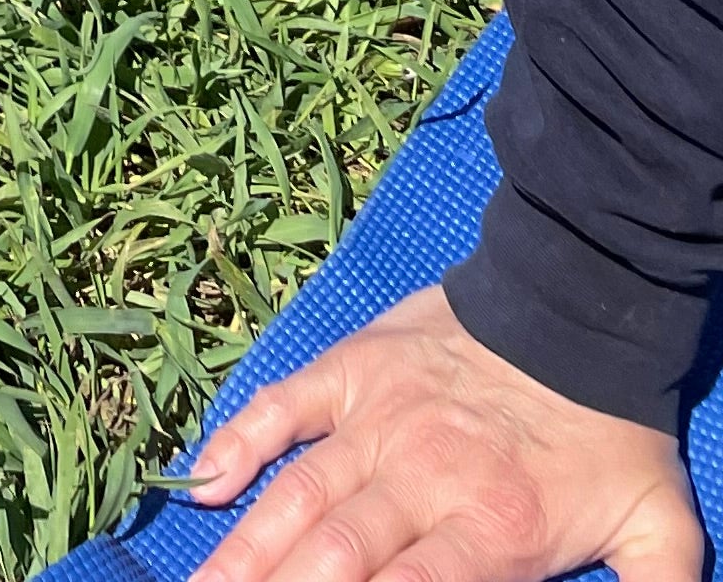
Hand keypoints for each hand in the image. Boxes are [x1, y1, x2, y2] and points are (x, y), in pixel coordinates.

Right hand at [187, 287, 703, 581]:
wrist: (579, 309)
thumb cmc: (613, 437)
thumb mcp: (660, 533)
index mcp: (492, 530)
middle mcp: (422, 478)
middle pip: (333, 555)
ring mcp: (379, 419)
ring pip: (298, 495)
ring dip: (245, 549)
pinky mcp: (353, 371)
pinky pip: (285, 408)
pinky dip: (242, 444)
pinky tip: (204, 485)